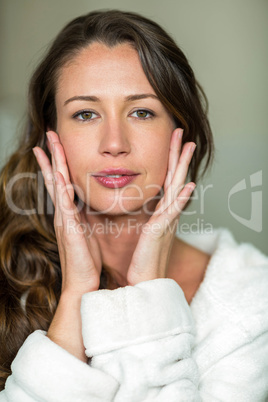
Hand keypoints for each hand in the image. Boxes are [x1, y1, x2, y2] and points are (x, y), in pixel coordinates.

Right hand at [33, 130, 100, 295]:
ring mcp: (63, 218)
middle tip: (49, 134)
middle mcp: (63, 212)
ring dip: (54, 163)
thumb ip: (86, 217)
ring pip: (57, 184)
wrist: (82, 282)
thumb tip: (90, 205)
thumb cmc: (86, 259)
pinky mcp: (68, 227)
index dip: (59, 162)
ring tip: (49, 144)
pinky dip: (60, 186)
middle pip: (55, 177)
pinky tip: (59, 172)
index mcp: (69, 213)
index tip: (57, 145)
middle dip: (52, 155)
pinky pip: (64, 202)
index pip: (62, 182)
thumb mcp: (88, 233)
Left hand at [127, 128, 195, 285]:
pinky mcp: (161, 231)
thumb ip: (143, 216)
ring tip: (189, 147)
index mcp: (159, 212)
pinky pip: (172, 211)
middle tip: (183, 133)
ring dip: (183, 167)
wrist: (143, 281)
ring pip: (177, 187)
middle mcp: (166, 213)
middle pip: (174, 177)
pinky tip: (189, 185)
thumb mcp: (141, 231)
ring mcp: (166, 221)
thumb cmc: (141, 259)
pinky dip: (181, 198)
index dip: (170, 160)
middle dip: (178, 155)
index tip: (171, 142)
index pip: (166, 180)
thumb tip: (135, 202)